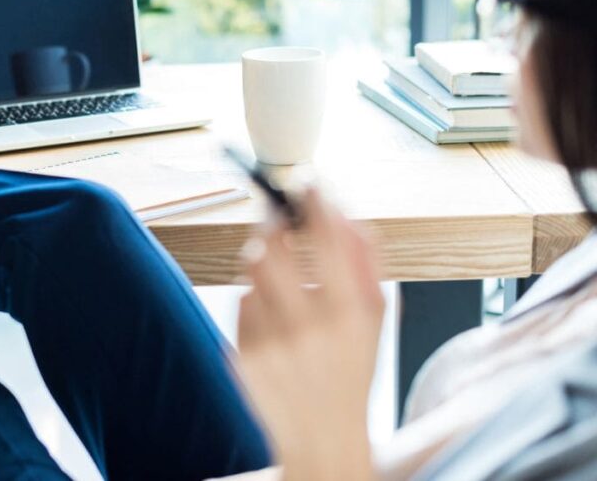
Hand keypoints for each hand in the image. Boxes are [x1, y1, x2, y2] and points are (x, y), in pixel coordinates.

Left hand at [235, 188, 383, 480]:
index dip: (313, 200)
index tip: (305, 179)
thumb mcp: (376, 319)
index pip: (328, 238)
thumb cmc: (352, 370)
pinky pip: (241, 301)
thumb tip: (346, 212)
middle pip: (270, 246)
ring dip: (264, 261)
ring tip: (281, 275)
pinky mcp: (243, 352)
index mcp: (349, 313)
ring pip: (251, 270)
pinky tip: (274, 321)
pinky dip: (255, 299)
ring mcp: (271, 340)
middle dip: (273, 224)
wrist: (322, 438)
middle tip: (278, 218)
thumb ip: (366, 262)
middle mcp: (308, 325)